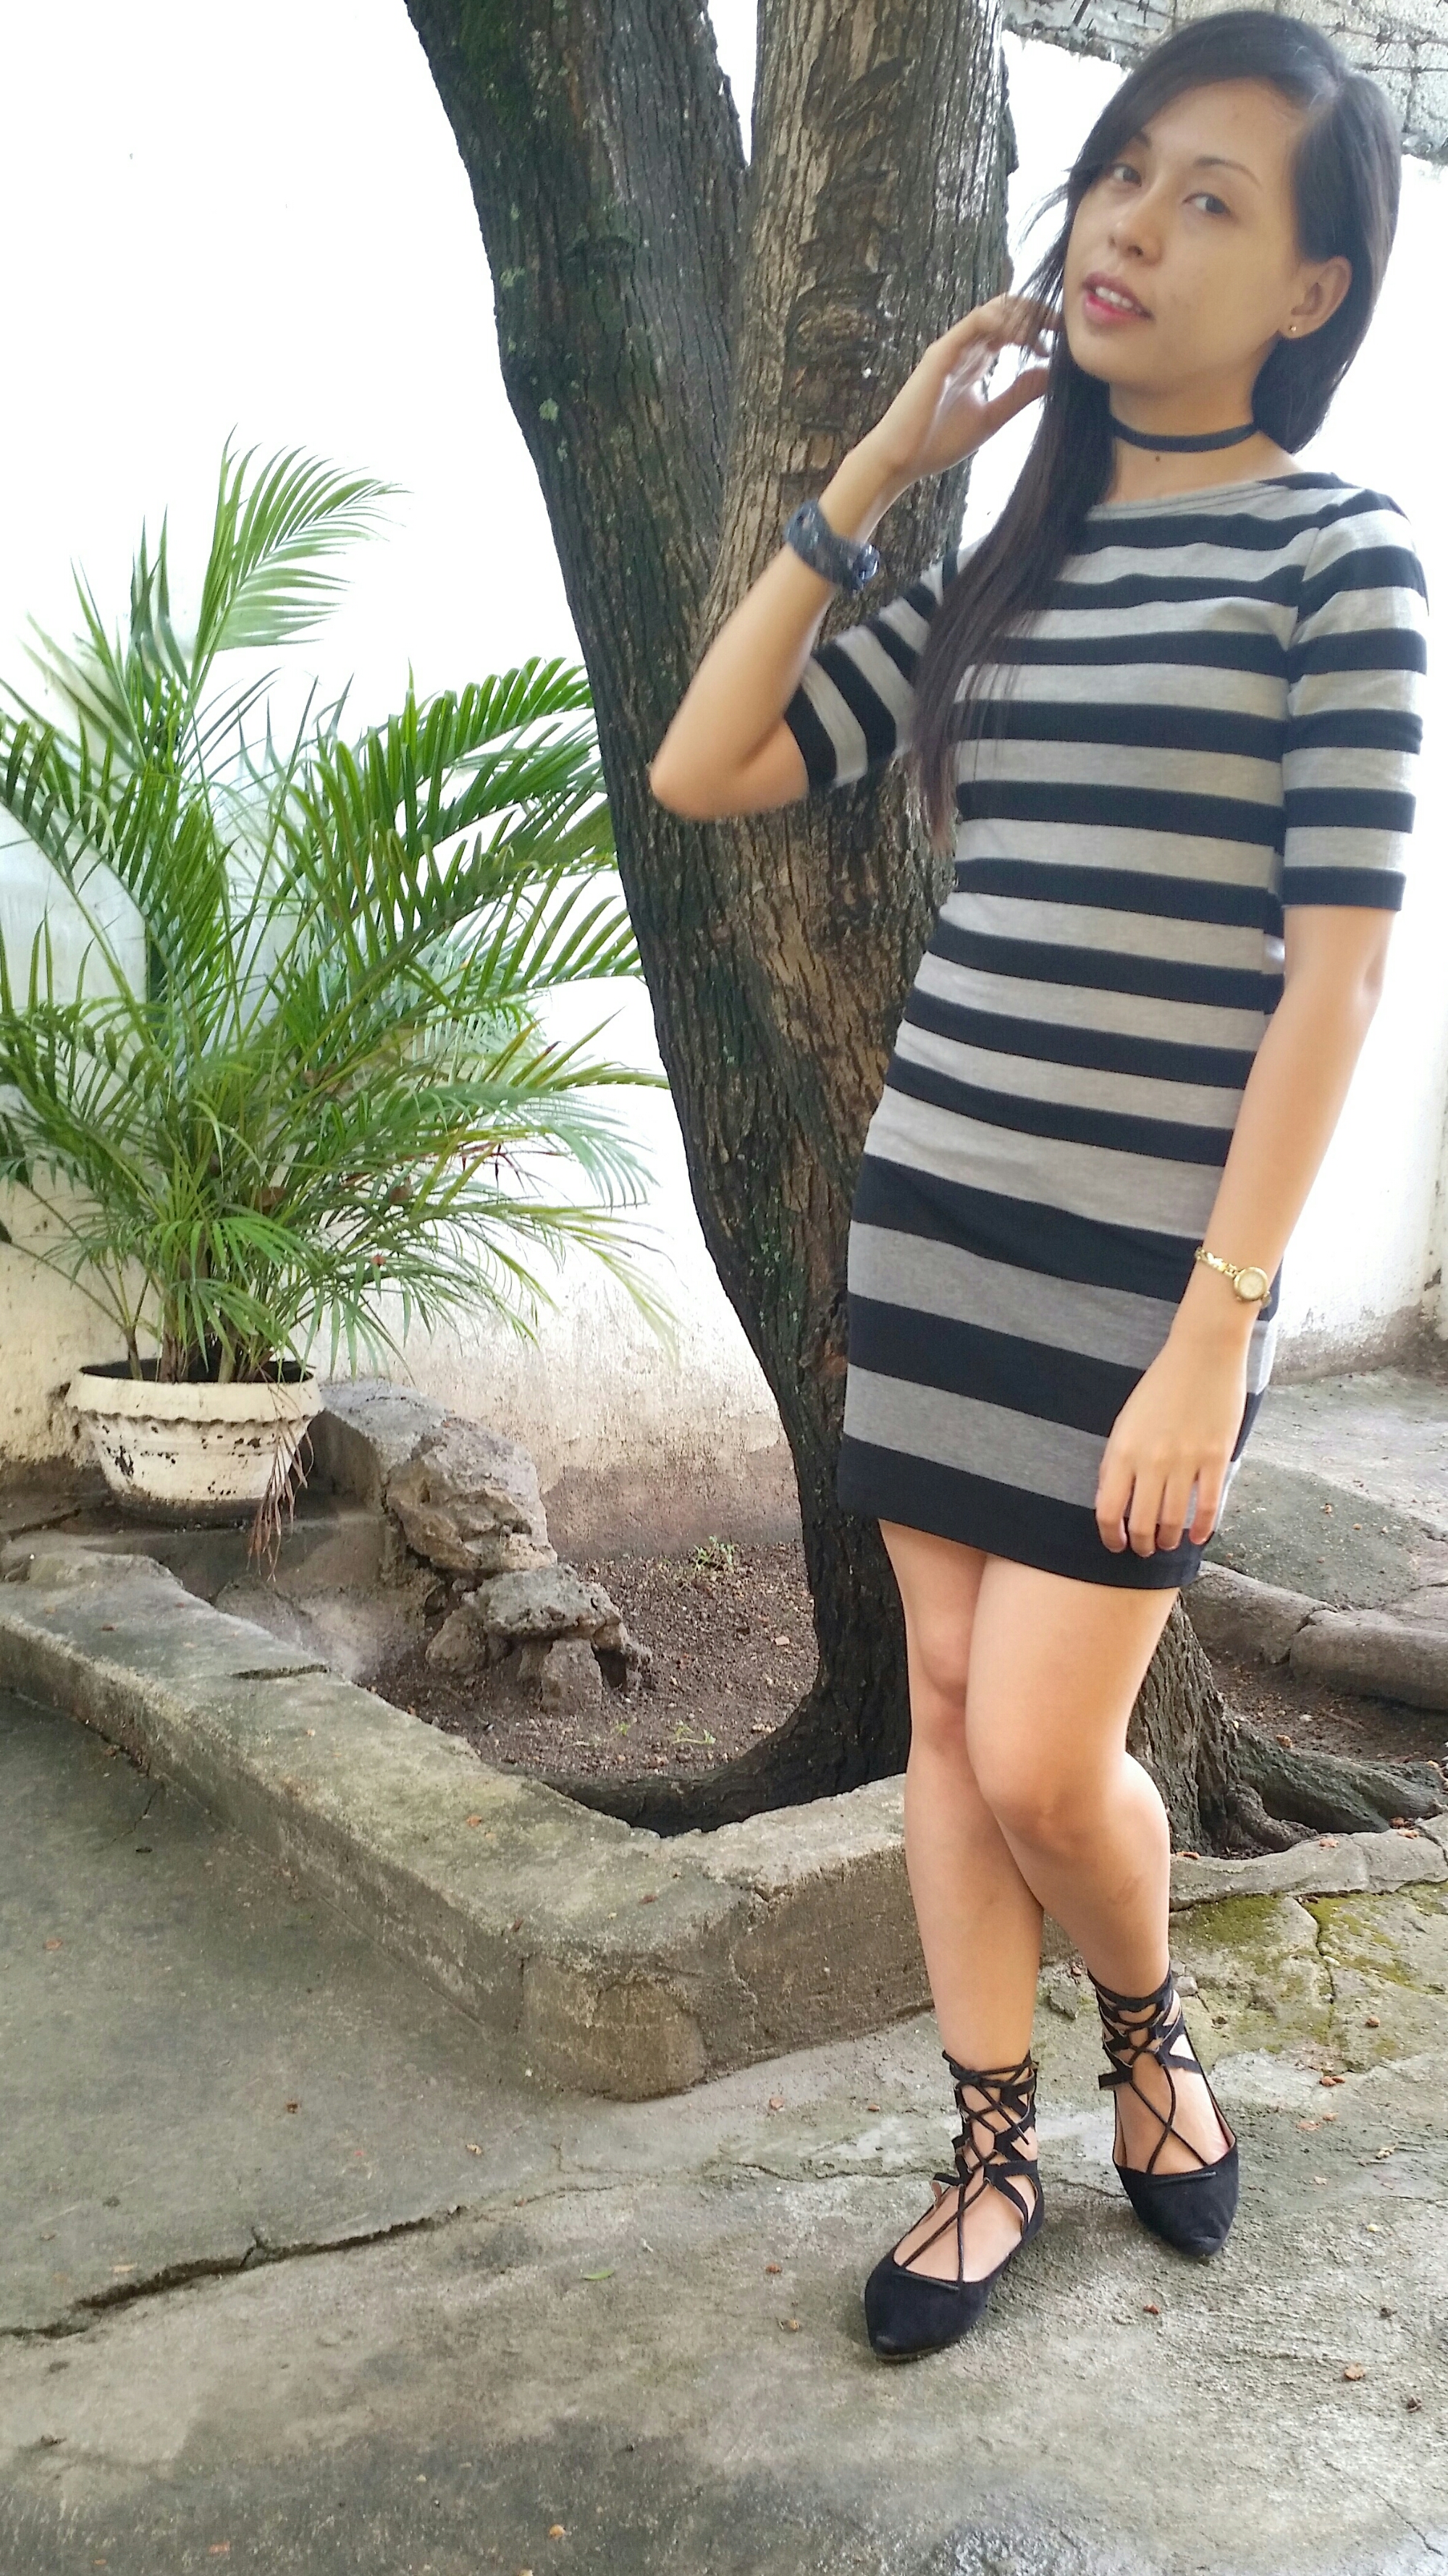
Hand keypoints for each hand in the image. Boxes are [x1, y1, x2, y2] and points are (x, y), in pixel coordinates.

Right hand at [867, 295, 1058, 490]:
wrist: (901, 461)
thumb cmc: (937, 443)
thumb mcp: (991, 419)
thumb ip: (1018, 395)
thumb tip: (1050, 374)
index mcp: (976, 360)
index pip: (1012, 327)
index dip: (1040, 326)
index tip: (1064, 339)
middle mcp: (966, 348)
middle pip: (1007, 311)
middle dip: (1038, 312)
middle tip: (1064, 325)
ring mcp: (953, 347)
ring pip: (994, 310)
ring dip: (1025, 315)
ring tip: (1047, 333)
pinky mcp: (941, 352)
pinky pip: (976, 322)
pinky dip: (1003, 322)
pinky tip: (1025, 337)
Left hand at [1094, 1329, 1248, 1556]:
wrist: (1202, 1353)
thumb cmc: (1161, 1385)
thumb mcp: (1126, 1421)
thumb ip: (1118, 1460)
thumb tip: (1115, 1500)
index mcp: (1122, 1450)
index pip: (1109, 1510)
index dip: (1111, 1536)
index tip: (1117, 1545)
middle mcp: (1151, 1461)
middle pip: (1143, 1523)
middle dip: (1143, 1544)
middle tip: (1146, 1549)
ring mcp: (1185, 1461)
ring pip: (1174, 1520)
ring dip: (1170, 1539)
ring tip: (1169, 1543)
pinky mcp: (1215, 1458)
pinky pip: (1208, 1507)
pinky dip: (1202, 1528)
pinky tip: (1197, 1536)